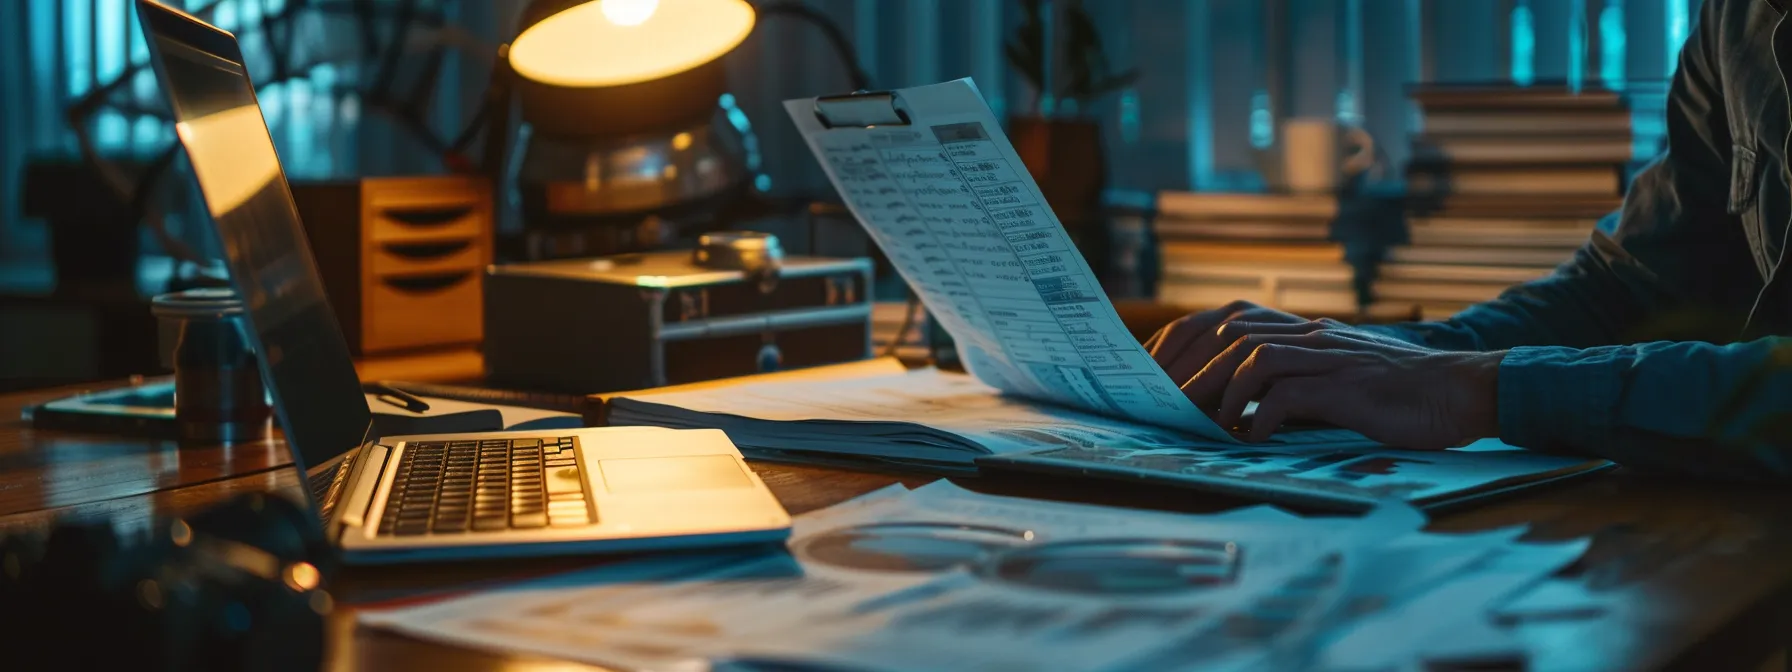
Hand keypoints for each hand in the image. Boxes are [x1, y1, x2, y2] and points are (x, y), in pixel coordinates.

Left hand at [1182, 327, 1503, 449]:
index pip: (1235, 327)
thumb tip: (1248, 411)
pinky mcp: (1347, 387)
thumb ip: (1300, 384)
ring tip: (1214, 425)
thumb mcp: (1341, 381)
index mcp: (1310, 335)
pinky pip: (1290, 394)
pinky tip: (1256, 437)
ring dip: (1225, 394)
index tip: (1171, 382)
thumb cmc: (1403, 396)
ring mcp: (1330, 359)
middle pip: (1234, 340)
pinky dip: (1263, 416)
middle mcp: (1314, 338)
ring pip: (1255, 359)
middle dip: (1198, 374)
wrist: (1462, 390)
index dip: (1197, 351)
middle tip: (1175, 409)